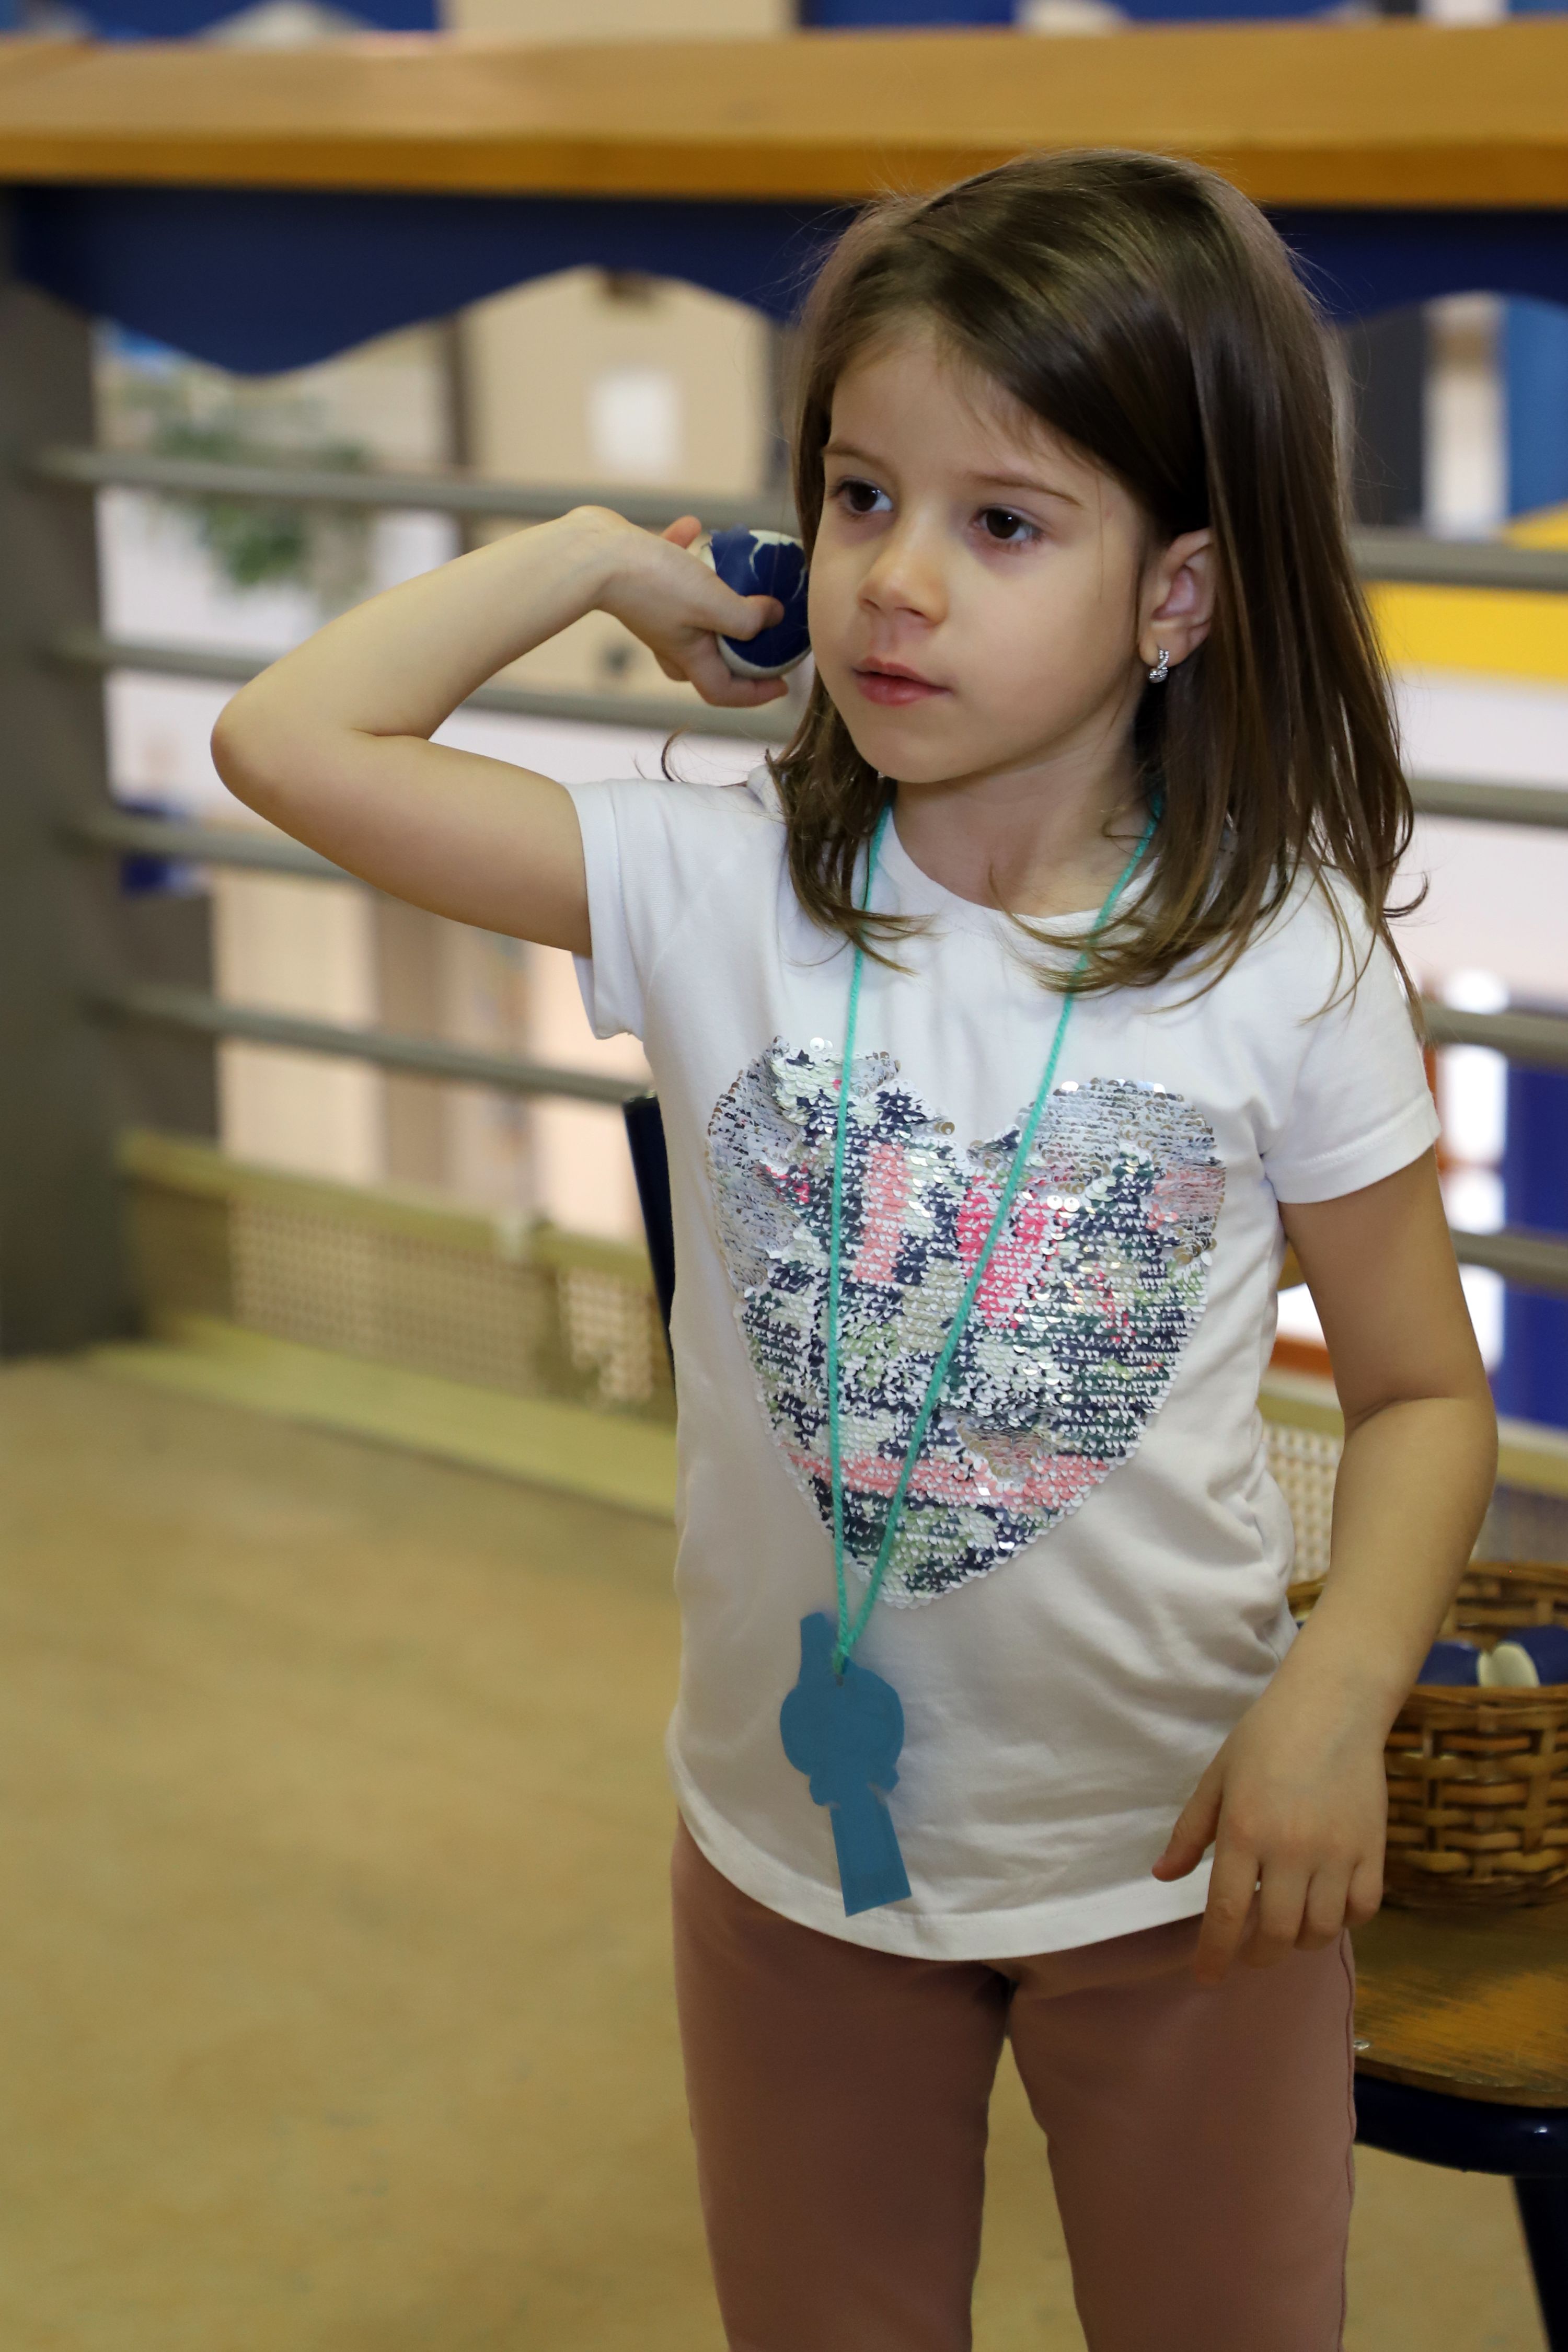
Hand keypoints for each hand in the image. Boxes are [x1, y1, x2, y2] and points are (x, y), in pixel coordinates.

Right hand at [576, 507, 788, 710]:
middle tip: (761, 637)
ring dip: (715, 599)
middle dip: (735, 655)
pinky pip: (668, 568)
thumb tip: (774, 617)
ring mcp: (653, 610)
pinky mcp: (639, 578)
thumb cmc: (652, 583)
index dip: (755, 694)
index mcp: (687, 655)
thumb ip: (747, 618)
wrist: (594, 553)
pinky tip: (692, 526)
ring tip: (736, 576)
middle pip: (706, 661)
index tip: (782, 683)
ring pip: (691, 615)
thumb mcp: (712, 603)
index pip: (722, 692)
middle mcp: (670, 638)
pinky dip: (683, 551)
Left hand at [1152, 1668, 1387, 1985]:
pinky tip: (1327, 1906)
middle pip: (1276, 1935)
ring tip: (1287, 1925)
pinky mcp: (1373, 1849)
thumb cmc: (1265, 1738)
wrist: (1332, 1706)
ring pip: (1321, 1930)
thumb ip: (1189, 1833)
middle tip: (1249, 1951)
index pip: (1226, 1913)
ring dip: (1299, 1940)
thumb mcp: (1216, 1779)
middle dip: (1258, 1956)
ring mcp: (1337, 1853)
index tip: (1206, 1977)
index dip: (1214, 1955)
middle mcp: (1291, 1850)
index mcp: (1244, 1831)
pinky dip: (1344, 1920)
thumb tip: (1162, 1876)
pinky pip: (1363, 1909)